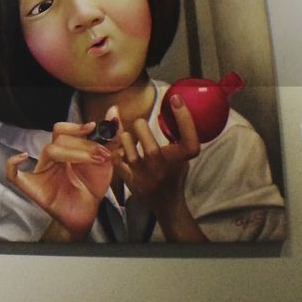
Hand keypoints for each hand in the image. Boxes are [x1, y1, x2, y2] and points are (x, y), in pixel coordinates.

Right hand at [5, 120, 113, 239]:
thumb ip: (109, 137)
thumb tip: (113, 111)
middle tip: (104, 154)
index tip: (93, 127)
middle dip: (85, 144)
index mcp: (63, 150)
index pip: (62, 130)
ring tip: (98, 160)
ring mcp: (40, 172)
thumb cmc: (91, 188)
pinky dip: (12, 164)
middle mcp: (50, 158)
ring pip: (49, 151)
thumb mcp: (106, 161)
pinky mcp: (32, 187)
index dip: (75, 126)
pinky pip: (13, 175)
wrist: (86, 214)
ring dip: (76, 152)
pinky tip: (22, 157)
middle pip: (59, 139)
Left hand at [114, 94, 199, 217]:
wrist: (166, 203)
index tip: (175, 99)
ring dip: (125, 137)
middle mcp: (164, 170)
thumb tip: (168, 103)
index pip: (189, 141)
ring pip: (129, 152)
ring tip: (127, 135)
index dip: (184, 119)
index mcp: (181, 160)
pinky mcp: (130, 181)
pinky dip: (113, 146)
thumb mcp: (180, 154)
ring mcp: (145, 178)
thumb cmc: (172, 172)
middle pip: (152, 149)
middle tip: (139, 122)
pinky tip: (114, 141)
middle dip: (140, 127)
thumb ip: (176, 134)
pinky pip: (115, 158)